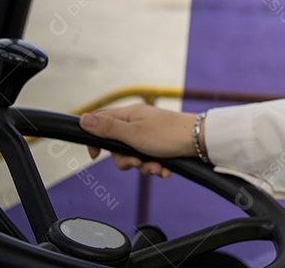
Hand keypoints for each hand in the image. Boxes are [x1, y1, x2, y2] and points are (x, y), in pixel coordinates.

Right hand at [79, 104, 198, 177]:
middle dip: (126, 160)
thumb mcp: (132, 133)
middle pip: (117, 146)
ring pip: (134, 156)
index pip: (101, 121)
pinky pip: (149, 160)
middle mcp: (138, 123)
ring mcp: (150, 134)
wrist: (201, 141)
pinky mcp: (161, 145)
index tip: (96, 155)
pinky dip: (155, 167)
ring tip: (157, 168)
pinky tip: (164, 170)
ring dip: (144, 166)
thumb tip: (83, 119)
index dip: (95, 139)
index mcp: (129, 114)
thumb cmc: (168, 134)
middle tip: (137, 162)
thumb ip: (108, 129)